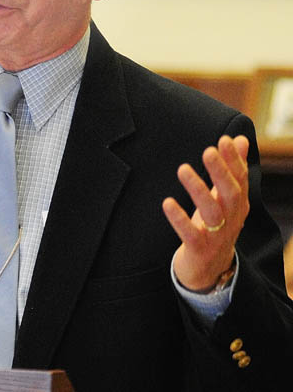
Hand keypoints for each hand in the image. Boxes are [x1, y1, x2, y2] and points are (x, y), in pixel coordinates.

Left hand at [162, 135, 249, 291]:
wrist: (209, 269)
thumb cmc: (214, 225)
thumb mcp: (223, 197)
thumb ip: (231, 169)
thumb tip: (240, 138)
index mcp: (238, 205)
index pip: (240, 179)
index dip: (234, 160)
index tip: (224, 139)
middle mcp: (232, 219)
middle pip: (231, 194)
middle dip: (221, 172)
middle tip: (208, 151)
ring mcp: (217, 236)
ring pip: (212, 212)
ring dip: (198, 190)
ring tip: (182, 169)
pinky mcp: (200, 250)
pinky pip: (191, 234)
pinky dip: (180, 219)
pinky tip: (167, 203)